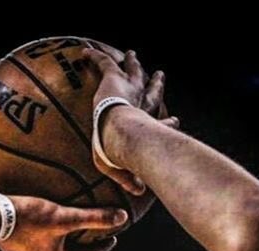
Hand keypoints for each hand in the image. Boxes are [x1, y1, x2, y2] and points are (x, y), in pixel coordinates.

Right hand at [0, 196, 126, 250]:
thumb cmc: (27, 218)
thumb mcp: (64, 216)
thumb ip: (93, 218)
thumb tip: (122, 218)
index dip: (101, 248)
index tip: (113, 239)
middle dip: (80, 240)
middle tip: (92, 229)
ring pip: (47, 244)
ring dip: (58, 235)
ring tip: (65, 220)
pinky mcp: (9, 241)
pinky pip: (31, 235)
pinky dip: (41, 228)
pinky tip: (38, 215)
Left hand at [82, 46, 178, 194]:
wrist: (121, 134)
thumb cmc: (122, 155)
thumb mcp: (124, 170)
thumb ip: (130, 178)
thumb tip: (138, 191)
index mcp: (149, 126)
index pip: (162, 124)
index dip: (168, 124)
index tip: (174, 121)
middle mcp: (143, 105)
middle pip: (152, 92)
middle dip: (156, 85)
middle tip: (160, 76)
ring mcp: (130, 89)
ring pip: (133, 71)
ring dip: (133, 63)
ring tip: (131, 55)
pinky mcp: (114, 78)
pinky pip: (103, 62)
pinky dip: (94, 57)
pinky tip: (84, 51)